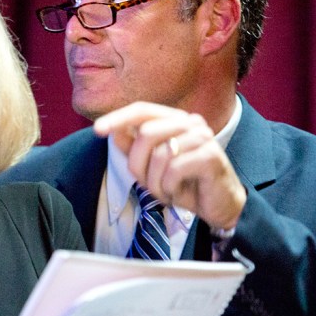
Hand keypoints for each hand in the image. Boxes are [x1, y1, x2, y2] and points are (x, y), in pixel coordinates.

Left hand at [94, 101, 244, 230]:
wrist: (218, 206)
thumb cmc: (184, 184)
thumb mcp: (151, 168)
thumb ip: (133, 148)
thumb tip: (113, 131)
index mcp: (175, 120)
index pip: (142, 109)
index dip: (118, 118)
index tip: (97, 130)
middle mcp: (191, 122)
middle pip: (146, 133)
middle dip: (139, 164)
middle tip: (148, 184)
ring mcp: (203, 137)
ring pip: (159, 154)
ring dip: (155, 182)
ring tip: (166, 191)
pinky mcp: (211, 156)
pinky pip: (174, 170)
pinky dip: (169, 187)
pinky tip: (178, 193)